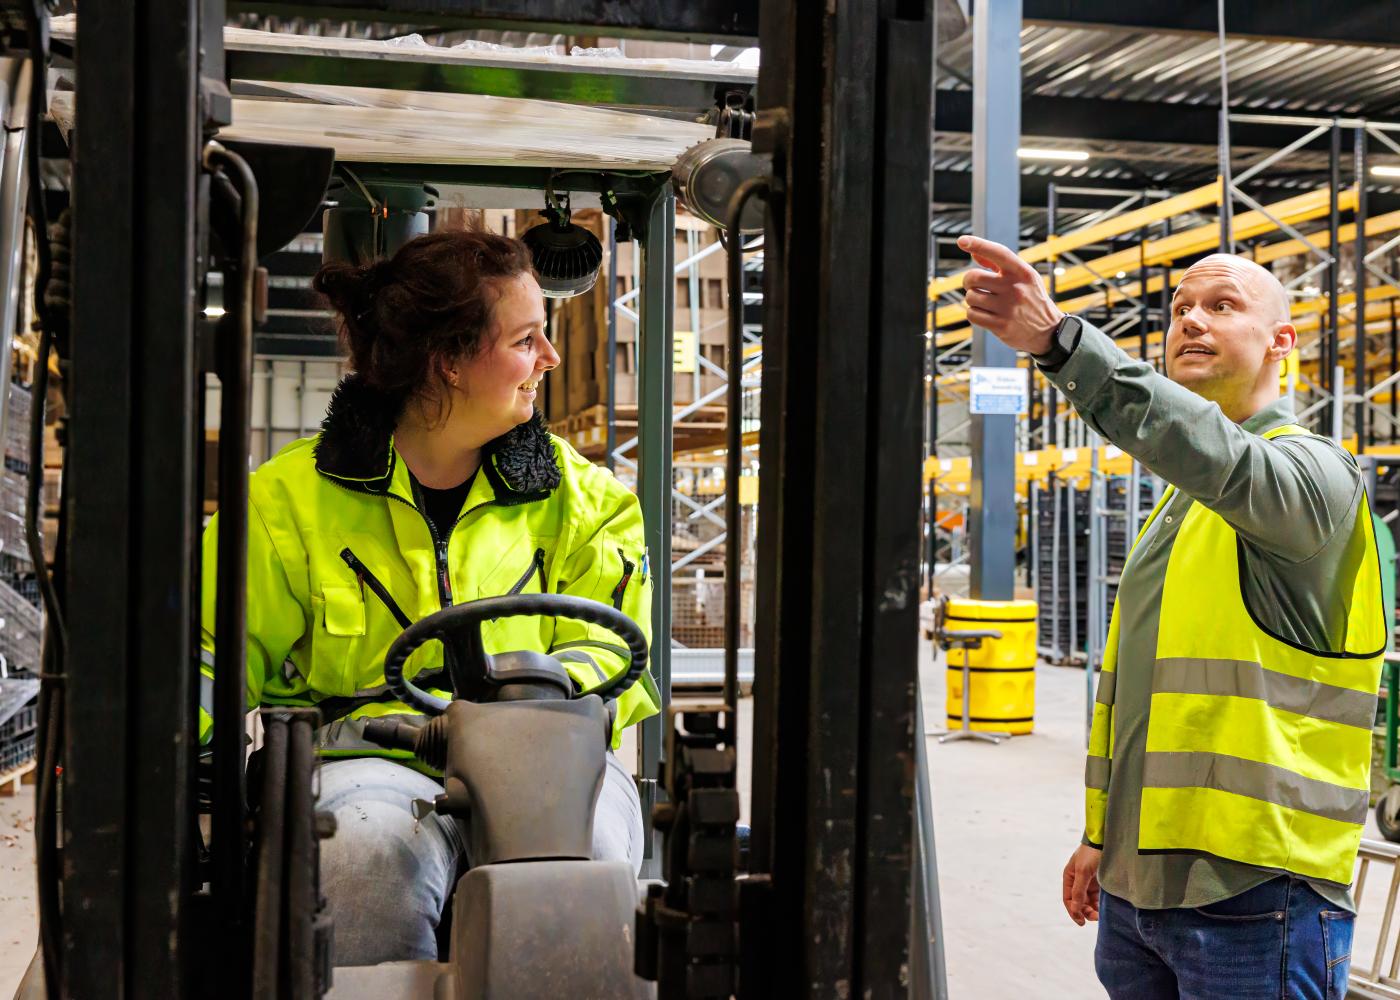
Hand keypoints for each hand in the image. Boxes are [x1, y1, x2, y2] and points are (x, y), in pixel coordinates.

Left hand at [956, 235, 1064, 354]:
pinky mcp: (1001, 326)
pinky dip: (974, 314)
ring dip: (973, 300)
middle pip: (973, 277)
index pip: (998, 252)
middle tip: (975, 287)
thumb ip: (999, 264)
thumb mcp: (1024, 278)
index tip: (962, 241)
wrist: (1048, 331)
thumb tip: (973, 251)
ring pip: (970, 297)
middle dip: (969, 282)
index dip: (979, 244)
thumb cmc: (1032, 299)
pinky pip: (972, 315)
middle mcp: (1015, 288)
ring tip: (986, 303)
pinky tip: (985, 314)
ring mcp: (1008, 308)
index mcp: (1022, 272)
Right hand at [1062, 843, 1101, 924]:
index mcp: (1069, 877)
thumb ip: (1078, 891)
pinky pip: (1098, 897)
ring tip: (1101, 914)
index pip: (1068, 899)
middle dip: (1085, 911)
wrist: (1105, 841)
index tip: (1082, 922)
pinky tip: (1104, 908)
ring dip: (1093, 909)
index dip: (1073, 911)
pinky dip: (1100, 904)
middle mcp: (1078, 881)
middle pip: (1078, 902)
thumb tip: (1074, 909)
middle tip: (1095, 918)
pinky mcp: (1100, 882)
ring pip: (1089, 901)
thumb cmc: (1091, 854)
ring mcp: (1089, 882)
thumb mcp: (1083, 872)